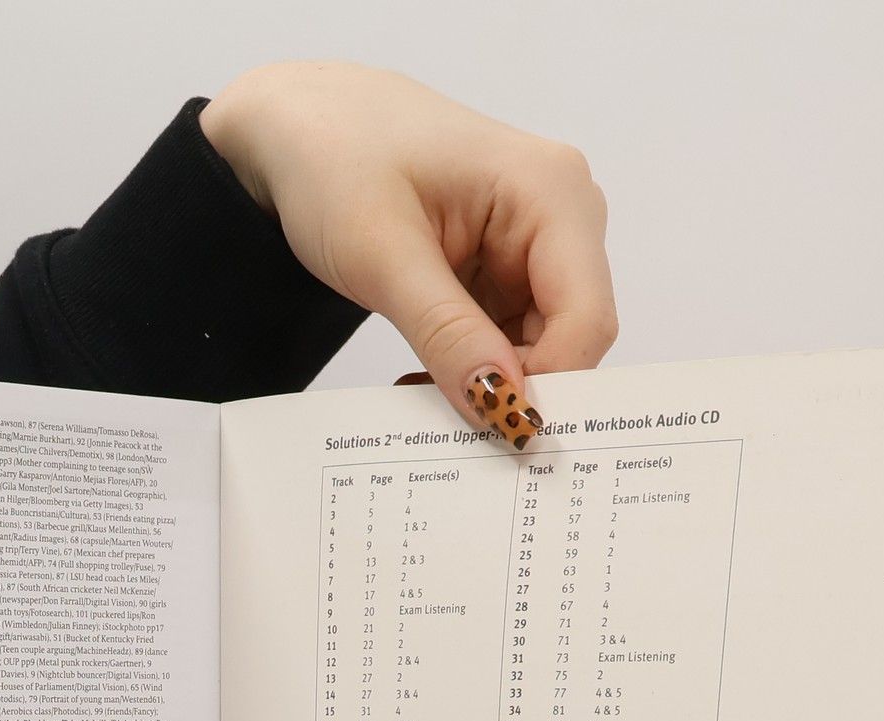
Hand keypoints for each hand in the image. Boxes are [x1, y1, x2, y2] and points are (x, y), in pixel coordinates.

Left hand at [201, 63, 617, 443]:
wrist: (297, 128)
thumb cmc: (335, 159)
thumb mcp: (384, 255)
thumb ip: (448, 334)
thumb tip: (503, 406)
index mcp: (551, 191)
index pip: (585, 320)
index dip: (546, 386)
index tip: (488, 429)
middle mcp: (561, 215)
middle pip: (572, 339)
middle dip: (517, 390)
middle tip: (445, 424)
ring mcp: (535, 243)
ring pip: (541, 348)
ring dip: (489, 384)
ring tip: (422, 390)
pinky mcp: (505, 268)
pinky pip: (509, 339)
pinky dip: (474, 368)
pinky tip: (428, 373)